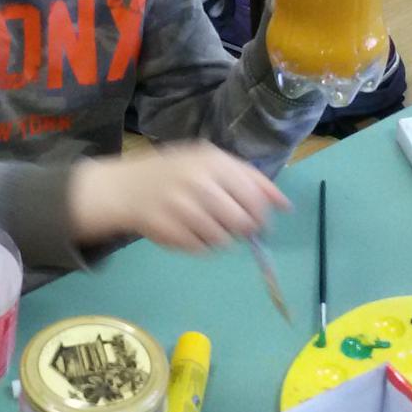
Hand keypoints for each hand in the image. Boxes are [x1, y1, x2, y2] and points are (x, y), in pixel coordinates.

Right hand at [69, 142, 288, 251]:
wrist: (126, 188)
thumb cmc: (177, 172)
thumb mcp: (212, 162)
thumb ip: (250, 178)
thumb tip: (286, 205)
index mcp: (212, 162)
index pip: (254, 196)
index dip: (261, 213)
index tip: (258, 220)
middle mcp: (198, 183)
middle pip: (241, 221)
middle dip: (243, 228)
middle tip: (232, 225)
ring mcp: (181, 208)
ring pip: (223, 239)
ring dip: (221, 237)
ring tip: (206, 225)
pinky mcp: (169, 232)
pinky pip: (202, 249)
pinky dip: (202, 245)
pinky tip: (190, 232)